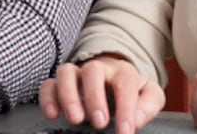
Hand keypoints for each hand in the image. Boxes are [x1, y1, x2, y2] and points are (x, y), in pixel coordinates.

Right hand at [38, 56, 164, 133]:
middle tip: (99, 122)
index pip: (125, 84)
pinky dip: (48, 98)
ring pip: (66, 72)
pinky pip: (48, 84)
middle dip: (94, 97)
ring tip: (75, 119)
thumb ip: (149, 104)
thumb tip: (136, 118)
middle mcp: (98, 69)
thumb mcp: (148, 94)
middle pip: (92, 71)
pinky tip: (53, 114)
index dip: (126, 109)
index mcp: (122, 72)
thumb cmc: (128, 88)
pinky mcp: (59, 83)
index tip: (125, 131)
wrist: (112, 75)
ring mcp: (77, 74)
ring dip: (68, 95)